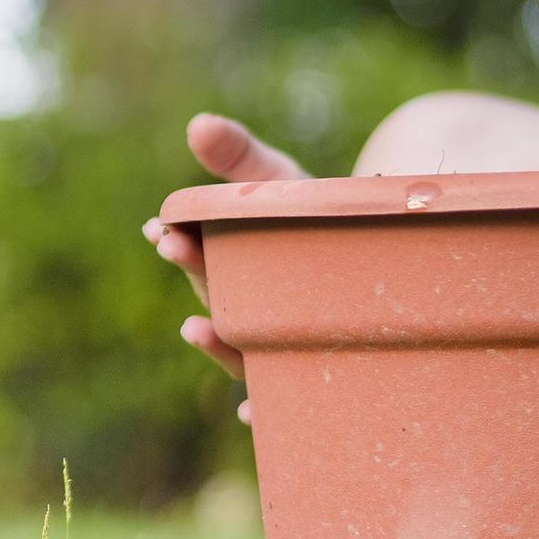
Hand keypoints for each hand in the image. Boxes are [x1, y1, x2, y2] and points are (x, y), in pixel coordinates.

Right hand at [142, 114, 306, 422]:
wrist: (378, 256)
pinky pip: (285, 398)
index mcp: (236, 266)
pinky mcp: (312, 372)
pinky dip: (265, 408)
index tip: (161, 227)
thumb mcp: (279, 182)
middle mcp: (249, 312)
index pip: (201, 255)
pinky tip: (252, 414)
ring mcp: (276, 347)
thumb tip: (197, 124)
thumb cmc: (317, 219)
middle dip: (193, 271)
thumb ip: (240, 157)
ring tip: (195, 327)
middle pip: (217, 296)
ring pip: (240, 351)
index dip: (179, 242)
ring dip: (215, 342)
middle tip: (173, 244)